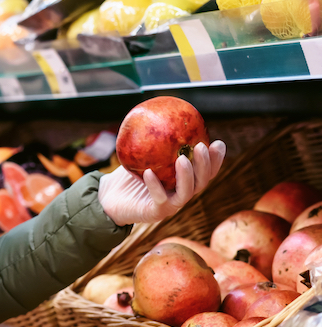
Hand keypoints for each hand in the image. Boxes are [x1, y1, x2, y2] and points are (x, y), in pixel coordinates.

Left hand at [98, 141, 225, 225]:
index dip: (216, 160)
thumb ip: (152, 140)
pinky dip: (155, 185)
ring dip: (187, 175)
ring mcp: (171, 205)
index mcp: (183, 181)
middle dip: (206, 165)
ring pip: (187, 192)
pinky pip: (159, 198)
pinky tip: (149, 172)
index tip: (218, 143)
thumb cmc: (127, 175)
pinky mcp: (156, 213)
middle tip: (202, 146)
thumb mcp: (140, 154)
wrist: (109, 198)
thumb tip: (159, 114)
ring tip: (183, 159)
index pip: (206, 171)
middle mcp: (181, 193)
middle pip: (202, 181)